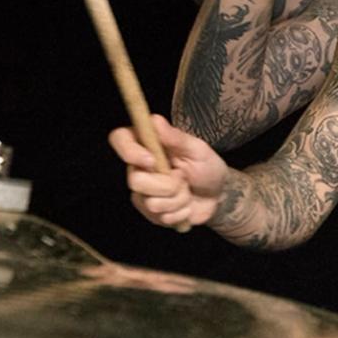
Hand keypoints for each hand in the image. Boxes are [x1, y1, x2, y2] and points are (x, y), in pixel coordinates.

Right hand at [109, 115, 227, 228]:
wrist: (217, 196)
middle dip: (167, 185)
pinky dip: (180, 213)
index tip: (152, 160)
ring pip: (151, 203)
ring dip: (178, 199)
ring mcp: (142, 192)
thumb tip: (154, 120)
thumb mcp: (197, 150)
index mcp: (147, 145)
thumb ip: (176, 137)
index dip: (129, 151)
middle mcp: (138, 168)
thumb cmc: (207, 167)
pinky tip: (185, 206)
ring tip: (187, 191)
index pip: (120, 139)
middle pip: (134, 181)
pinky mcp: (149, 212)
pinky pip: (160, 217)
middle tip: (183, 179)